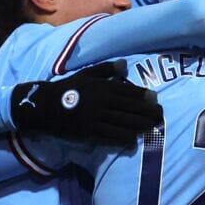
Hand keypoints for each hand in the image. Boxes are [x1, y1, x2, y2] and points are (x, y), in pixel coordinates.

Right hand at [9, 62, 161, 145]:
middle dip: (148, 113)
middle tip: (160, 116)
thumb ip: (106, 70)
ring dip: (141, 126)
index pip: (128, 91)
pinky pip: (111, 136)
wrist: (44, 106)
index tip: (156, 99)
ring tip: (152, 128)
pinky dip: (124, 138)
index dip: (144, 96)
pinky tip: (133, 140)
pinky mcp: (89, 132)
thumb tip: (125, 64)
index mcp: (101, 86)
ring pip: (124, 123)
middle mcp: (101, 101)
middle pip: (130, 108)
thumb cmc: (67, 89)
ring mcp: (95, 117)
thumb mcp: (86, 75)